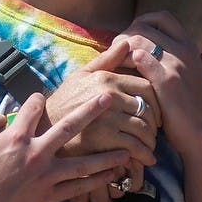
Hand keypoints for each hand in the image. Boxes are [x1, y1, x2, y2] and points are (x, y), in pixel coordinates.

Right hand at [0, 92, 129, 201]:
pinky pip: (78, 188)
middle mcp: (36, 153)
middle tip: (109, 97)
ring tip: (127, 148)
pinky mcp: (49, 196)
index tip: (42, 98)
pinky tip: (112, 177)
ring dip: (106, 155)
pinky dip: (96, 183)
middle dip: (91, 110)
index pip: (33, 107)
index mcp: (15, 137)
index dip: (38, 99)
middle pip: (69, 127)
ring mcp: (45, 176)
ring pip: (83, 163)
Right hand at [45, 41, 162, 164]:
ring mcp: (106, 118)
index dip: (157, 103)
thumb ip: (107, 60)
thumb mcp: (81, 75)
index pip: (147, 88)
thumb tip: (127, 42)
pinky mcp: (103, 141)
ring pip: (143, 130)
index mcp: (107, 79)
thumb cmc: (64, 101)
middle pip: (148, 110)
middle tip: (154, 133)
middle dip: (155, 124)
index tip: (156, 114)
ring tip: (149, 148)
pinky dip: (142, 155)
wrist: (43, 129)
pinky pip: (133, 148)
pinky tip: (143, 159)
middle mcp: (109, 97)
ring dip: (150, 142)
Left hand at [114, 11, 201, 155]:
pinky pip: (140, 59)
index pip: (163, 17)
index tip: (132, 34)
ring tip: (115, 61)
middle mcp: (183, 51)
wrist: (201, 133)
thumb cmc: (197, 105)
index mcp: (190, 46)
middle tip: (116, 50)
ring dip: (122, 48)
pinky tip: (120, 72)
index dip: (143, 21)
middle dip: (125, 35)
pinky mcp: (166, 81)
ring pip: (139, 40)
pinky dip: (126, 61)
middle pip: (145, 26)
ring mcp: (175, 64)